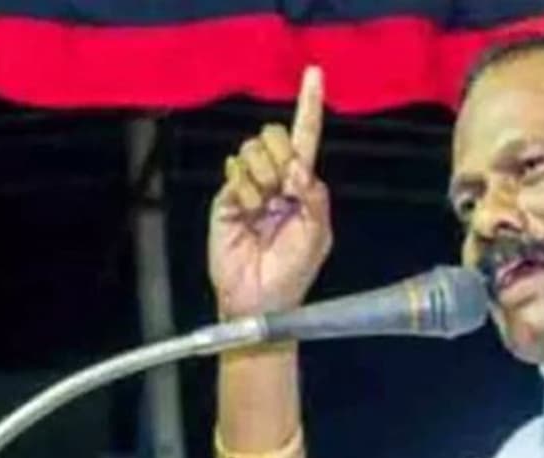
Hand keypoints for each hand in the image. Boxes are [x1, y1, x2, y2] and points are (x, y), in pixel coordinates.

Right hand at [208, 66, 330, 316]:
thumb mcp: (317, 234)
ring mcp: (249, 186)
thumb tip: (298, 167)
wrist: (259, 297)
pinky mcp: (226, 197)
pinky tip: (247, 213)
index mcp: (303, 185)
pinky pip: (235, 173)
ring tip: (263, 209)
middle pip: (276, 136)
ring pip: (252, 150)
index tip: (314, 73)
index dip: (309, 105)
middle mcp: (276, 179)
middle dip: (281, 157)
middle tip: (283, 192)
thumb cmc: (293, 270)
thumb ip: (315, 196)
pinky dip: (244, 192)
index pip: (307, 138)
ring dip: (262, 179)